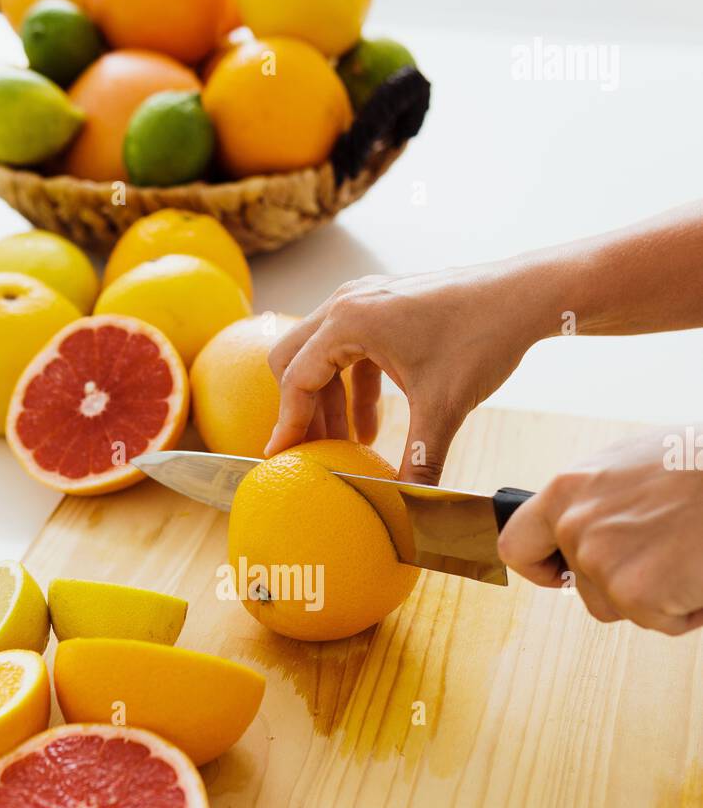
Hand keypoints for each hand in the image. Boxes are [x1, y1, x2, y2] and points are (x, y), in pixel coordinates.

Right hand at [266, 264, 546, 480]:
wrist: (524, 295)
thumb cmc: (482, 338)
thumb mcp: (444, 408)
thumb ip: (418, 463)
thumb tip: (408, 513)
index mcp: (349, 320)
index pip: (297, 378)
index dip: (288, 423)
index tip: (282, 458)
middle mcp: (348, 302)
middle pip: (293, 360)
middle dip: (301, 409)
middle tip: (312, 450)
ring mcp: (366, 300)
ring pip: (321, 355)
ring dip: (328, 401)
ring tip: (343, 445)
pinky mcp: (385, 306)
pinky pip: (351, 350)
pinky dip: (354, 388)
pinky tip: (372, 427)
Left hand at [497, 430, 702, 634]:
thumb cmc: (700, 462)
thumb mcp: (630, 465)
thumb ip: (596, 500)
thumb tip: (587, 525)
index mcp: (568, 490)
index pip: (517, 545)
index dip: (540, 569)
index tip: (558, 575)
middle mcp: (575, 526)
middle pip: (583, 587)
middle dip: (624, 582)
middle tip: (667, 550)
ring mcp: (602, 563)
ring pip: (620, 608)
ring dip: (656, 595)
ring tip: (689, 552)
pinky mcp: (636, 594)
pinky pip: (661, 621)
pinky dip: (687, 608)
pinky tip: (700, 569)